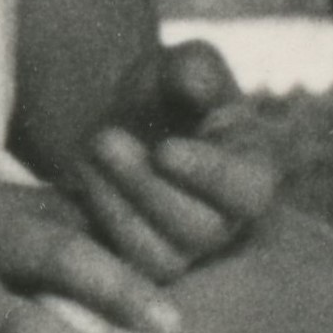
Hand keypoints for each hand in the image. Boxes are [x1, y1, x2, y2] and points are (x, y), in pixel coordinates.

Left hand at [63, 40, 282, 284]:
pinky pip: (125, 268)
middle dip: (146, 186)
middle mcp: (228, 220)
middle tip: (105, 138)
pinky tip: (79, 177)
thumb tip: (196, 86)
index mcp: (254, 170)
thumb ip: (195, 70)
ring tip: (89, 150)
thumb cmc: (167, 89)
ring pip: (161, 256)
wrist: (124, 119)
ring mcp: (186, 250)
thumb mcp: (183, 64)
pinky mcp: (145, 264)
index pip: (249, 191)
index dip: (210, 176)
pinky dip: (98, 223)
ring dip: (116, 205)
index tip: (164, 150)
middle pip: (201, 230)